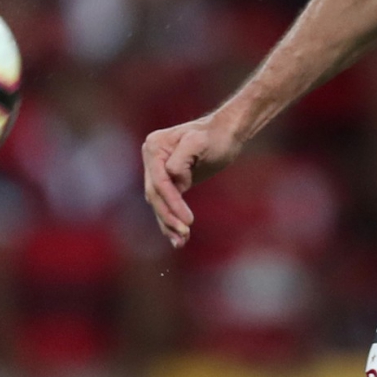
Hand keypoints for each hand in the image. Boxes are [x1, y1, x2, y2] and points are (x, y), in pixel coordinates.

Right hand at [140, 113, 243, 247]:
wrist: (225, 134)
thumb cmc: (215, 136)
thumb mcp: (200, 142)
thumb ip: (181, 158)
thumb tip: (173, 177)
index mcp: (154, 146)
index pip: (160, 181)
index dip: (173, 203)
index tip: (189, 221)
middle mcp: (151, 158)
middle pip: (156, 195)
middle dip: (169, 217)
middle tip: (185, 235)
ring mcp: (156, 170)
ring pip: (158, 203)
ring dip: (168, 224)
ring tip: (181, 242)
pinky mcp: (168, 181)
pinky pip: (166, 203)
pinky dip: (171, 219)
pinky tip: (178, 237)